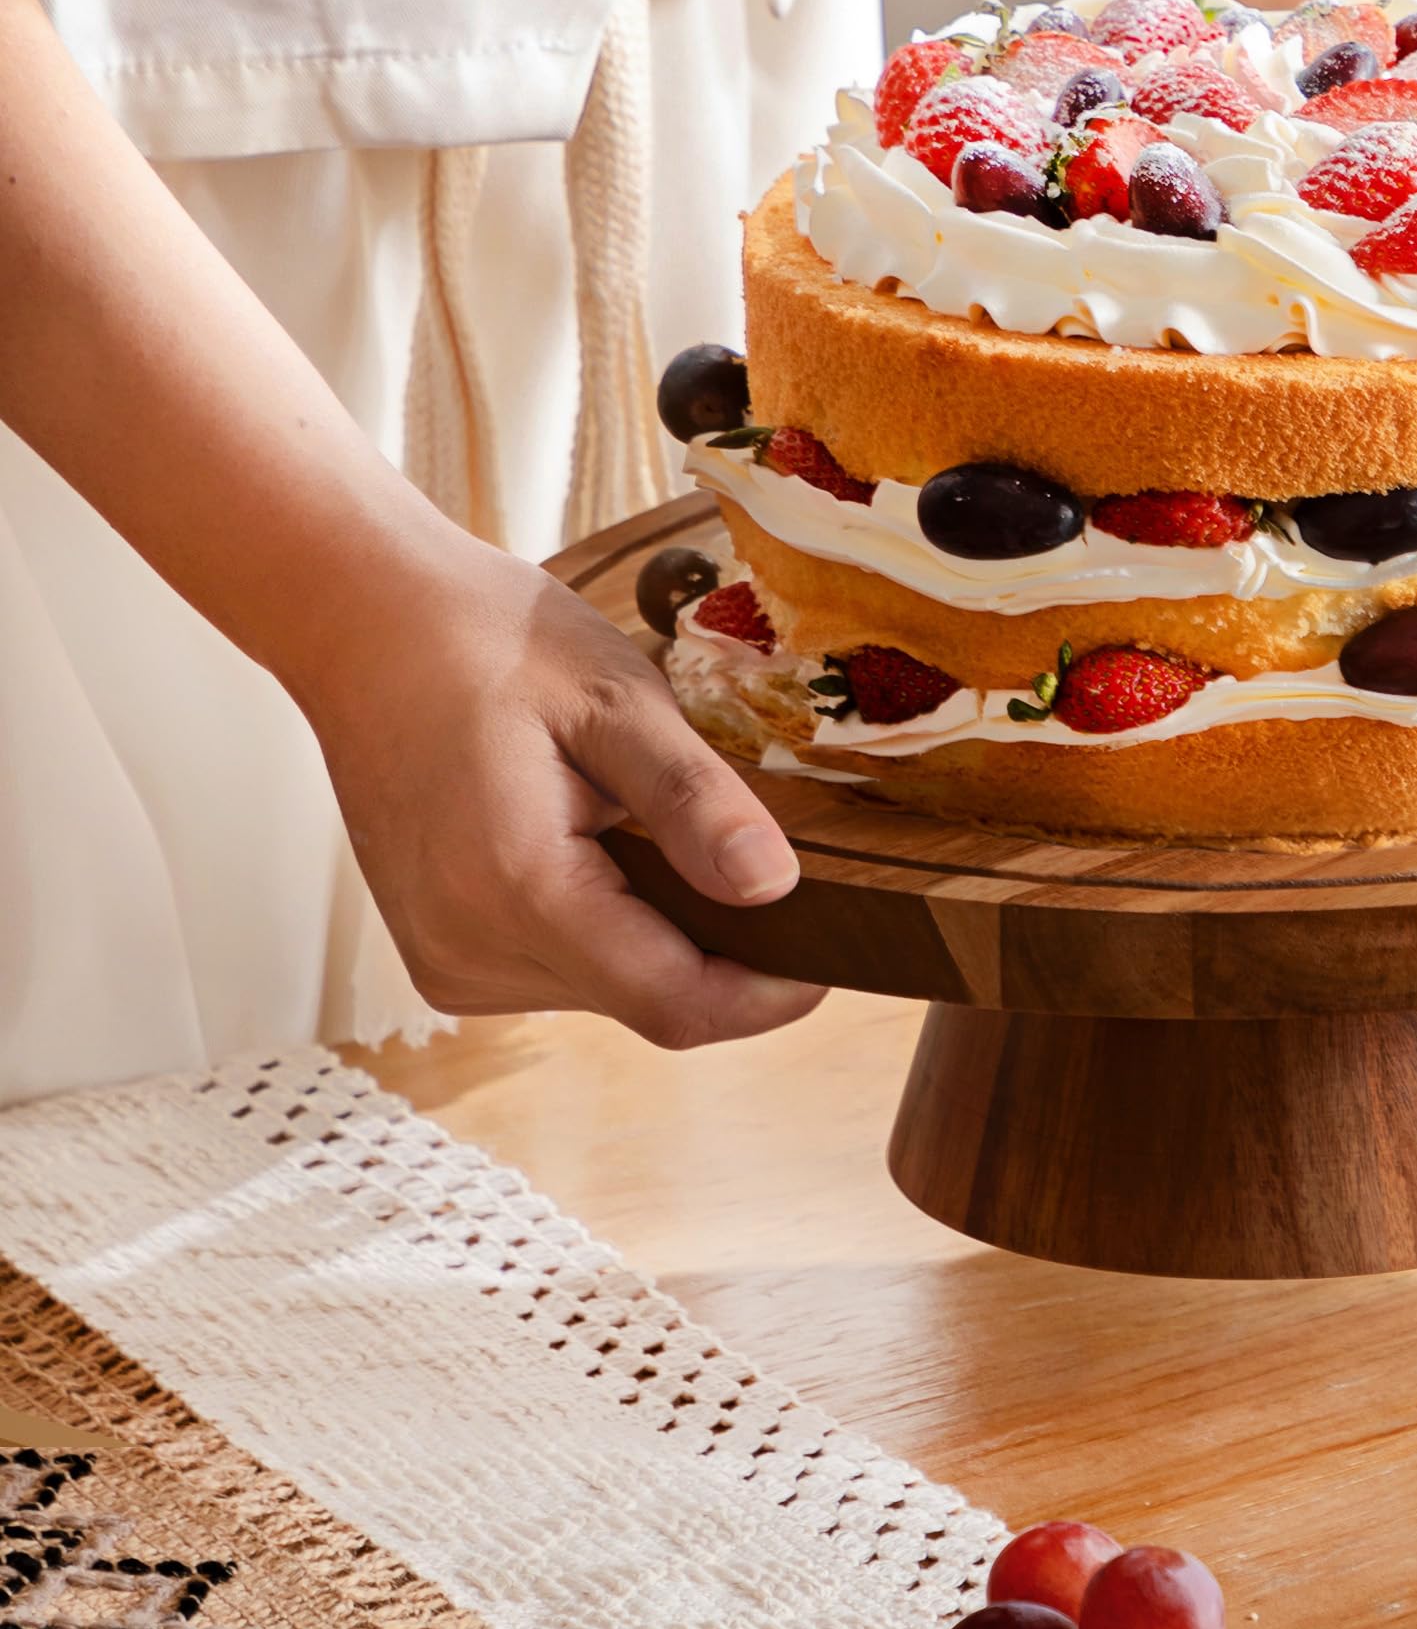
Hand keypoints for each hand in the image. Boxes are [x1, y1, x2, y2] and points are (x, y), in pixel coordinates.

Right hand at [300, 533, 827, 1047]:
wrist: (366, 625)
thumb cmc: (488, 645)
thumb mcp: (617, 701)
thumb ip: (695, 801)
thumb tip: (774, 886)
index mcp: (517, 889)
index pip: (674, 1003)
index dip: (769, 995)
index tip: (838, 951)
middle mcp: (470, 949)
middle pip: (649, 1001)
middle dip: (725, 953)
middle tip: (762, 860)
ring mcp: (448, 961)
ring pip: (611, 994)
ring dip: (664, 936)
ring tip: (659, 830)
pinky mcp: (442, 954)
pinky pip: (563, 973)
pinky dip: (610, 927)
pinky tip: (603, 847)